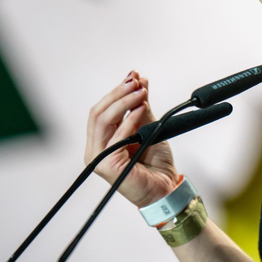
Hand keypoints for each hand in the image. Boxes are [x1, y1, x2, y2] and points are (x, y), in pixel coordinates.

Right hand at [85, 71, 179, 207]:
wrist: (166, 186)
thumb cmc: (155, 161)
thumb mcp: (148, 126)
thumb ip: (140, 105)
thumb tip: (139, 80)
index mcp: (102, 140)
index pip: (101, 110)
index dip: (116, 91)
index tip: (133, 76)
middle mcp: (95, 149)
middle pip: (98, 112)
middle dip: (117, 93)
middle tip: (135, 81)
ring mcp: (99, 158)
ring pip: (103, 120)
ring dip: (123, 102)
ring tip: (140, 92)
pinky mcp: (106, 166)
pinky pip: (116, 137)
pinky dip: (129, 119)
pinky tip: (141, 108)